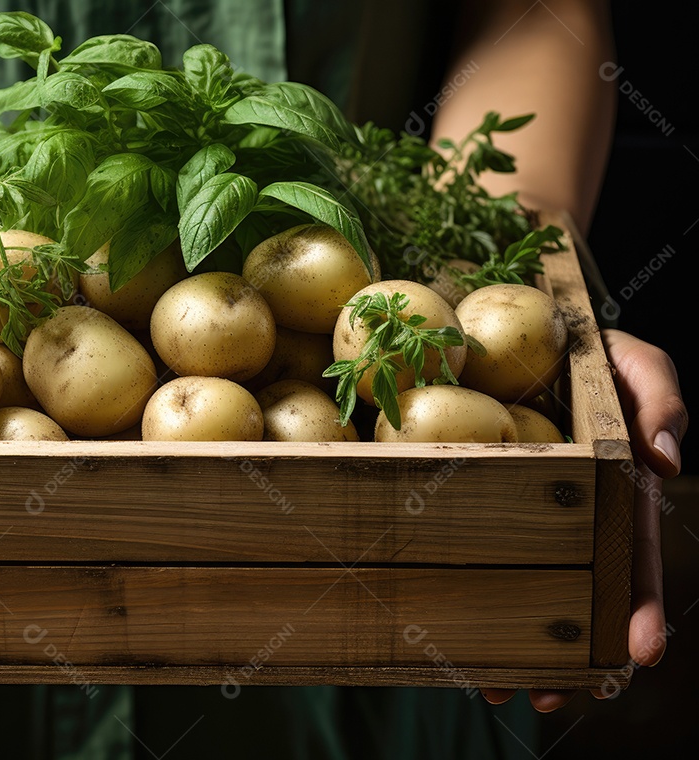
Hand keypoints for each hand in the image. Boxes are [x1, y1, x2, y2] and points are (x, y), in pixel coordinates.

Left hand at [481, 329, 686, 711]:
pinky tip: (453, 637)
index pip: (633, 558)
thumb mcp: (637, 365)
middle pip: (577, 594)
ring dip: (516, 643)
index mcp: (617, 494)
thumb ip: (661, 401)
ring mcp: (527, 515)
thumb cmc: (594, 351)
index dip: (639, 606)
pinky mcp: (481, 505)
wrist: (530, 335)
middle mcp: (574, 516)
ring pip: (526, 588)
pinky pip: (475, 552)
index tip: (639, 654)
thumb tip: (665, 461)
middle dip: (571, 653)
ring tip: (497, 689)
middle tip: (550, 699)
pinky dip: (472, 594)